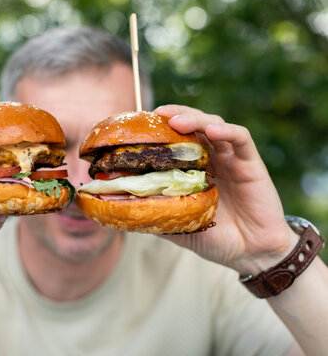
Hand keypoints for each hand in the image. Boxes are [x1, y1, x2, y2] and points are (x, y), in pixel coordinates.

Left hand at [154, 105, 297, 274]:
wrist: (250, 254)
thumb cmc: (213, 237)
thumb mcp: (177, 226)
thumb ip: (154, 214)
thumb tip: (118, 208)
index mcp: (191, 169)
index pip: (174, 139)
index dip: (158, 129)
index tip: (139, 126)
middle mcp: (210, 158)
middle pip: (192, 124)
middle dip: (174, 115)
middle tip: (156, 115)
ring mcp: (230, 158)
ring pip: (213, 125)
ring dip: (195, 119)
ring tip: (176, 121)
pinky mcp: (251, 162)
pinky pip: (241, 138)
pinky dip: (226, 131)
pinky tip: (213, 131)